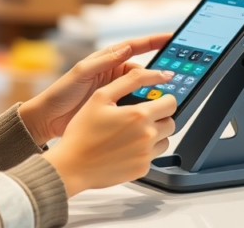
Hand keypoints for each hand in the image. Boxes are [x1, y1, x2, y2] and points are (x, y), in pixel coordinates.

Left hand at [19, 34, 171, 144]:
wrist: (48, 119)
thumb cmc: (61, 92)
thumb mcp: (81, 73)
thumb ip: (103, 61)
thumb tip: (126, 48)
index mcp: (107, 60)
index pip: (136, 47)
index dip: (154, 41)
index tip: (172, 38)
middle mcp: (114, 74)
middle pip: (144, 70)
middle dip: (160, 70)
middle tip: (178, 73)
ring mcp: (116, 92)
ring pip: (142, 88)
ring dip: (155, 91)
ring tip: (170, 93)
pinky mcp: (116, 108)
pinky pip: (136, 104)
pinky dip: (146, 106)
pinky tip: (155, 110)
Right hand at [42, 68, 177, 196]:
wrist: (72, 165)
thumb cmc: (83, 130)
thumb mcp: (101, 96)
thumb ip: (130, 81)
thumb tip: (157, 74)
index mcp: (139, 115)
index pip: (171, 103)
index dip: (164, 99)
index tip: (155, 100)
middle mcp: (147, 136)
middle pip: (171, 123)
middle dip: (159, 117)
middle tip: (140, 117)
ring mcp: (146, 155)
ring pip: (164, 141)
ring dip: (154, 135)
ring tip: (131, 133)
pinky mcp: (142, 169)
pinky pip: (152, 157)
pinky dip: (143, 151)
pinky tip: (124, 148)